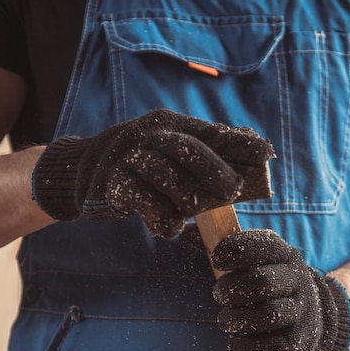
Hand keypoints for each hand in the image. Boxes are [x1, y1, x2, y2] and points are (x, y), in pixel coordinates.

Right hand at [32, 109, 273, 237]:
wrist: (83, 171)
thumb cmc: (141, 166)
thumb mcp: (172, 153)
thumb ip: (210, 151)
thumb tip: (259, 149)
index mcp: (169, 124)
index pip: (209, 131)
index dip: (238, 143)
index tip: (266, 155)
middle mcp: (147, 134)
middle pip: (185, 148)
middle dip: (213, 170)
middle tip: (233, 191)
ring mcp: (127, 157)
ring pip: (163, 175)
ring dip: (184, 199)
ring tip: (192, 212)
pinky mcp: (111, 184)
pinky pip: (142, 201)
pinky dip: (161, 218)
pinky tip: (168, 226)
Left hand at [212, 229, 349, 350]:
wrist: (314, 316)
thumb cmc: (272, 284)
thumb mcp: (261, 261)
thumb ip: (235, 252)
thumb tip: (196, 237)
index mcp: (285, 256)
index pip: (264, 245)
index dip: (235, 250)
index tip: (218, 260)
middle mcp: (297, 281)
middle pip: (262, 282)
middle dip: (231, 290)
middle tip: (219, 295)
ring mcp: (302, 312)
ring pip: (268, 315)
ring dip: (236, 320)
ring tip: (226, 320)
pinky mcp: (299, 343)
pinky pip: (271, 348)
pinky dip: (245, 346)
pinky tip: (236, 341)